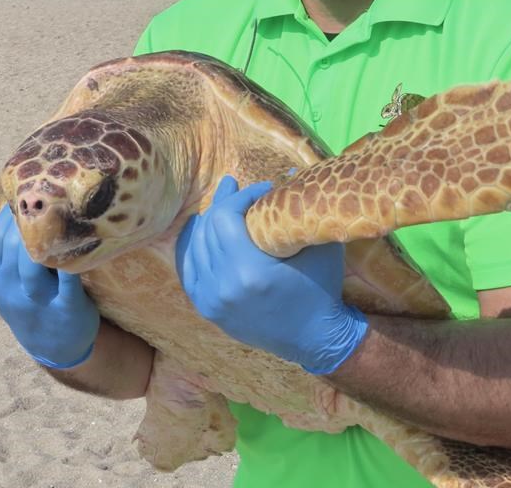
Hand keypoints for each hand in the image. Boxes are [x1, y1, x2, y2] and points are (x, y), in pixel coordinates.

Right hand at [0, 204, 99, 368]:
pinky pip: (69, 277)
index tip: (28, 193)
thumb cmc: (31, 301)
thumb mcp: (6, 281)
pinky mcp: (67, 307)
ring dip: (48, 236)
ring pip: (35, 261)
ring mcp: (37, 301)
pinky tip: (80, 239)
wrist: (56, 347)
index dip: (11, 212)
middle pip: (13, 244)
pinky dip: (73, 258)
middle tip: (49, 196)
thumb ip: (2, 246)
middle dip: (30, 218)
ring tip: (61, 214)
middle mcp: (10, 291)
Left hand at [176, 176, 367, 374]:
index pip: (224, 217)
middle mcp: (223, 286)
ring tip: (224, 205)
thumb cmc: (321, 289)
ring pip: (195, 246)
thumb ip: (302, 211)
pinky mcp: (207, 308)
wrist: (315, 338)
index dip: (240, 196)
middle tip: (238, 189)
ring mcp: (210, 300)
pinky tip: (203, 230)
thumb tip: (290, 173)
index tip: (261, 189)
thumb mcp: (319, 248)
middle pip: (207, 228)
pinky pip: (189, 268)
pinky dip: (194, 246)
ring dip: (209, 222)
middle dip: (223, 203)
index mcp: (249, 272)